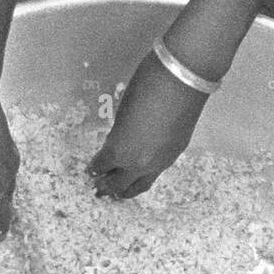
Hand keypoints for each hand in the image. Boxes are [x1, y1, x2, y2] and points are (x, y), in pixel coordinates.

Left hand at [87, 50, 207, 198]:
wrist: (182, 79)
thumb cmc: (145, 85)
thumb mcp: (122, 112)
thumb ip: (119, 134)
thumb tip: (120, 143)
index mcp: (119, 150)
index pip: (102, 166)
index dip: (95, 169)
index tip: (90, 171)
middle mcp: (139, 164)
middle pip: (119, 184)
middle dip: (106, 187)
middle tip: (98, 190)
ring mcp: (159, 163)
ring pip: (140, 185)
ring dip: (127, 190)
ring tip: (119, 194)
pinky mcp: (174, 155)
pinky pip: (155, 173)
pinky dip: (143, 176)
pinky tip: (141, 173)